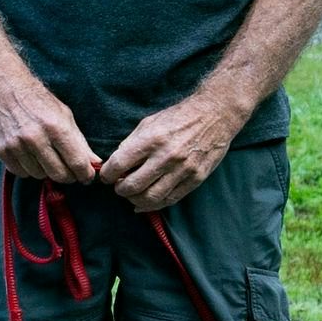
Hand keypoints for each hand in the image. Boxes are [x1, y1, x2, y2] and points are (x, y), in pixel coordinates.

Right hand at [0, 64, 99, 185]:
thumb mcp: (64, 116)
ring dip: (45, 171)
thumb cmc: (38, 101)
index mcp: (56, 127)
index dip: (85, 174)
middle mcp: (36, 138)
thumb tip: (94, 163)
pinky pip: (20, 172)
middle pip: (59, 174)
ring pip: (39, 175)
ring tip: (45, 159)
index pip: (77, 162)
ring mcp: (16, 145)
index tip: (86, 176)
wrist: (3, 89)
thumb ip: (79, 141)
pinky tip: (30, 158)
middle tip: (68, 171)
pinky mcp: (1, 150)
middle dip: (68, 176)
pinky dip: (27, 169)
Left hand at [98, 89, 244, 213]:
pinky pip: (171, 199)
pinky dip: (154, 205)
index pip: (118, 165)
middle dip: (119, 190)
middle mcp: (166, 156)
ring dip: (135, 200)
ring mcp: (183, 169)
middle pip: (132, 186)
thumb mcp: (148, 123)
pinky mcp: (196, 178)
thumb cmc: (178, 117)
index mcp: (150, 140)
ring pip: (151, 198)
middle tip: (118, 186)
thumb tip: (115, 164)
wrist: (215, 114)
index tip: (106, 176)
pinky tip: (145, 203)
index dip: (106, 175)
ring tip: (131, 194)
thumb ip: (130, 144)